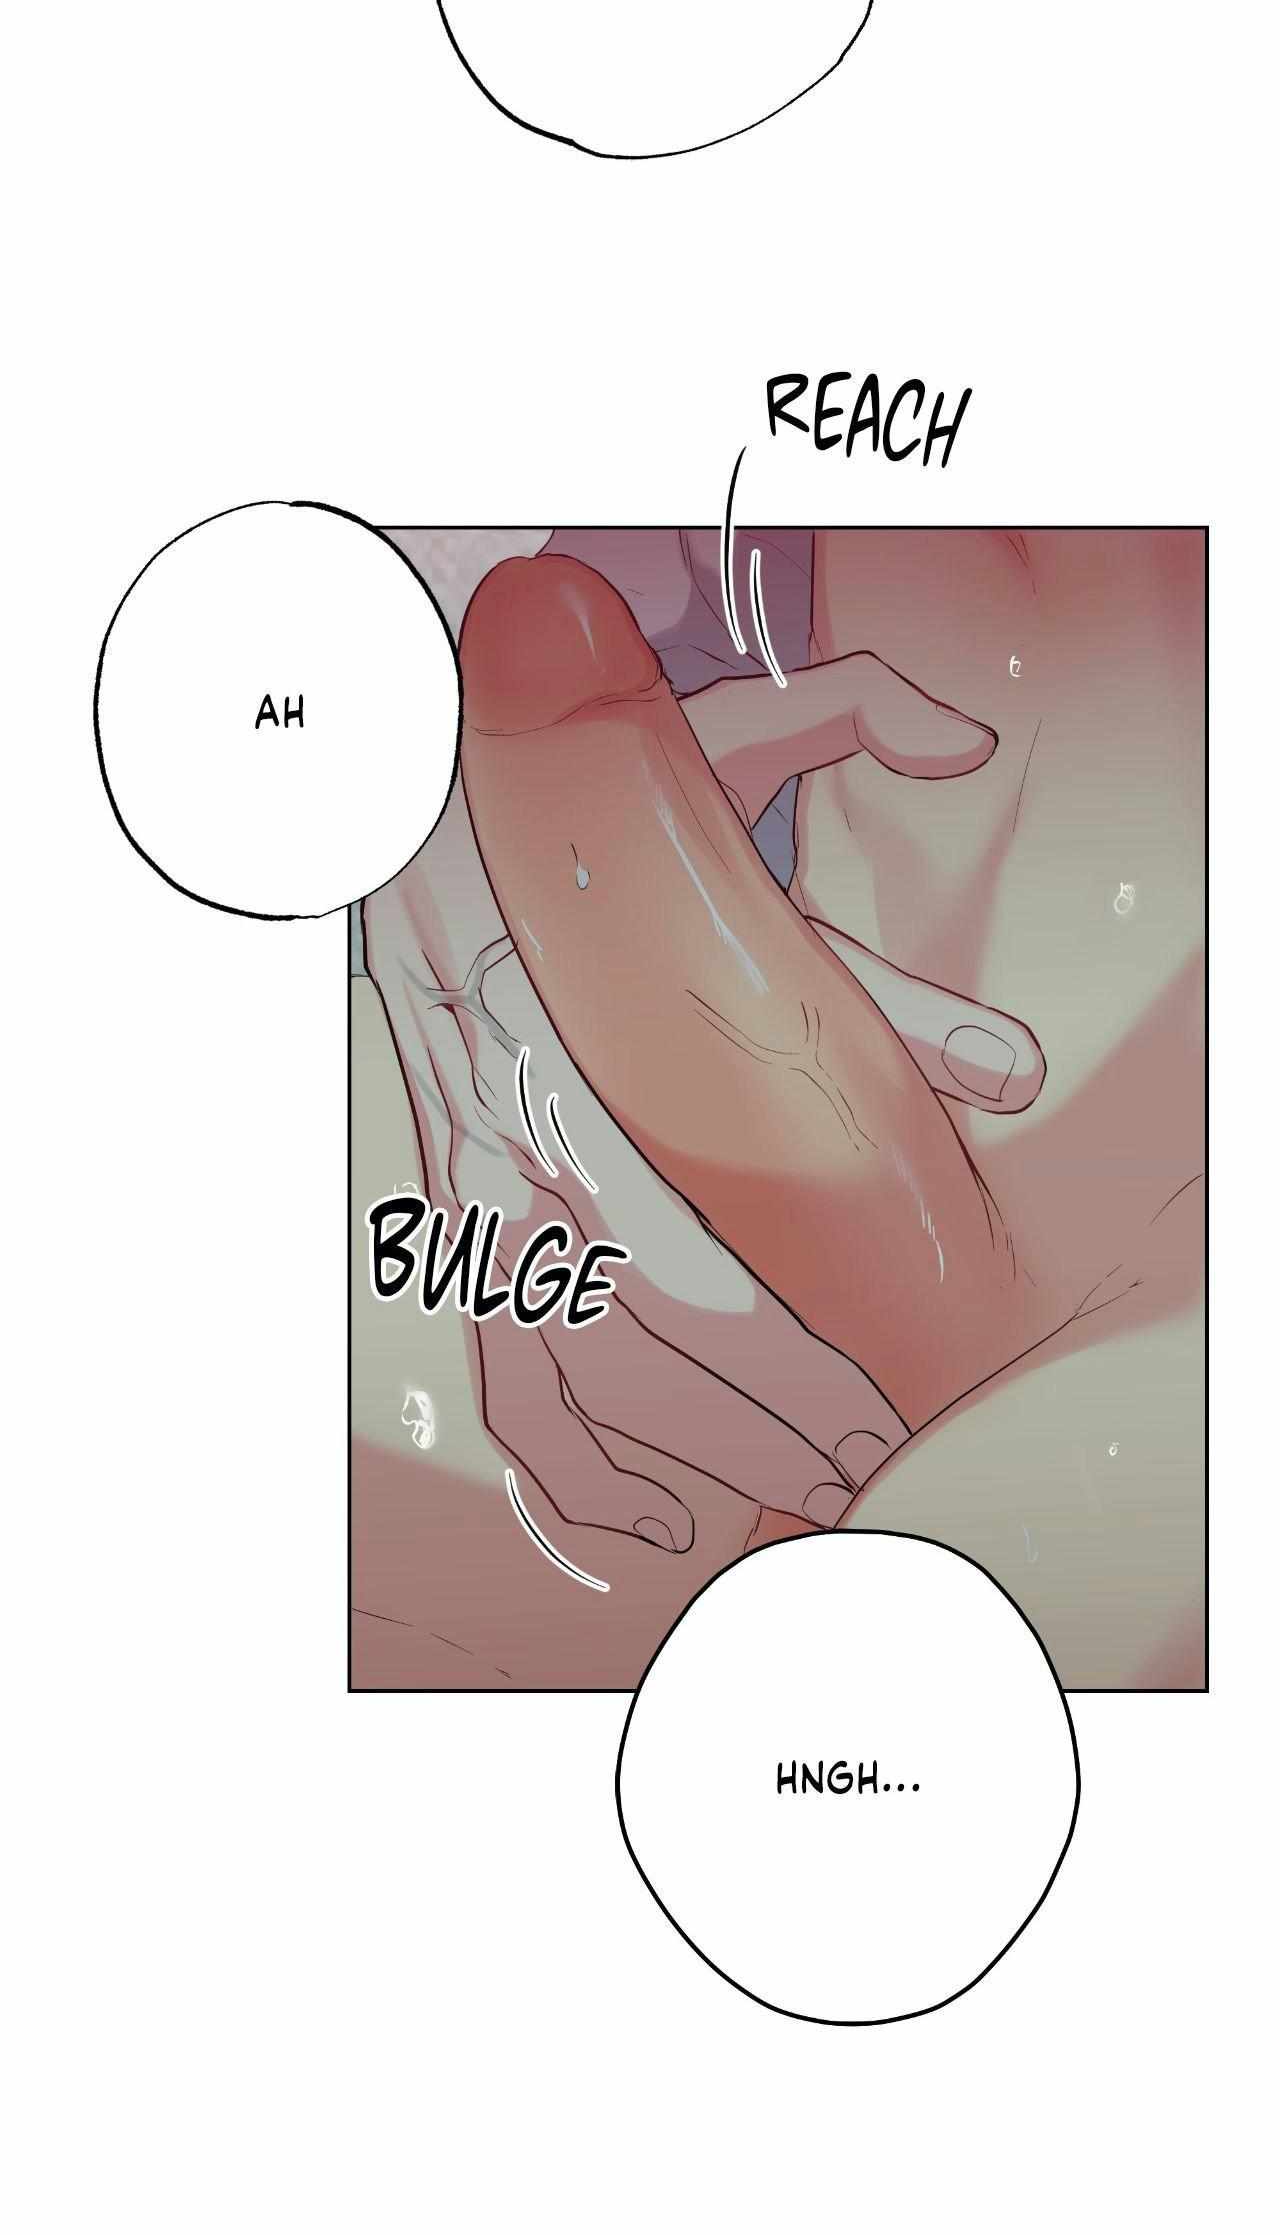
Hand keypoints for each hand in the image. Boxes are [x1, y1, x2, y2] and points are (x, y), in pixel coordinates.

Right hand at [363, 794, 906, 1560]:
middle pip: (649, 1321)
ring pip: (572, 1359)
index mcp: (582, 1023)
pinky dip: (559, 1461)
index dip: (787, 1347)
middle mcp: (518, 1113)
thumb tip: (963, 748)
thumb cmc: (577, 778)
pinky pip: (494, 1359)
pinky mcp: (453, 1197)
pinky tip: (645, 1515)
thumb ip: (842, 719)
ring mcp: (476, 1165)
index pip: (688, 1236)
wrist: (404, 778)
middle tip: (872, 1460)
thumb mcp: (700, 731)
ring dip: (687, 1447)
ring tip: (800, 1497)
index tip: (886, 1397)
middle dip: (769, 1415)